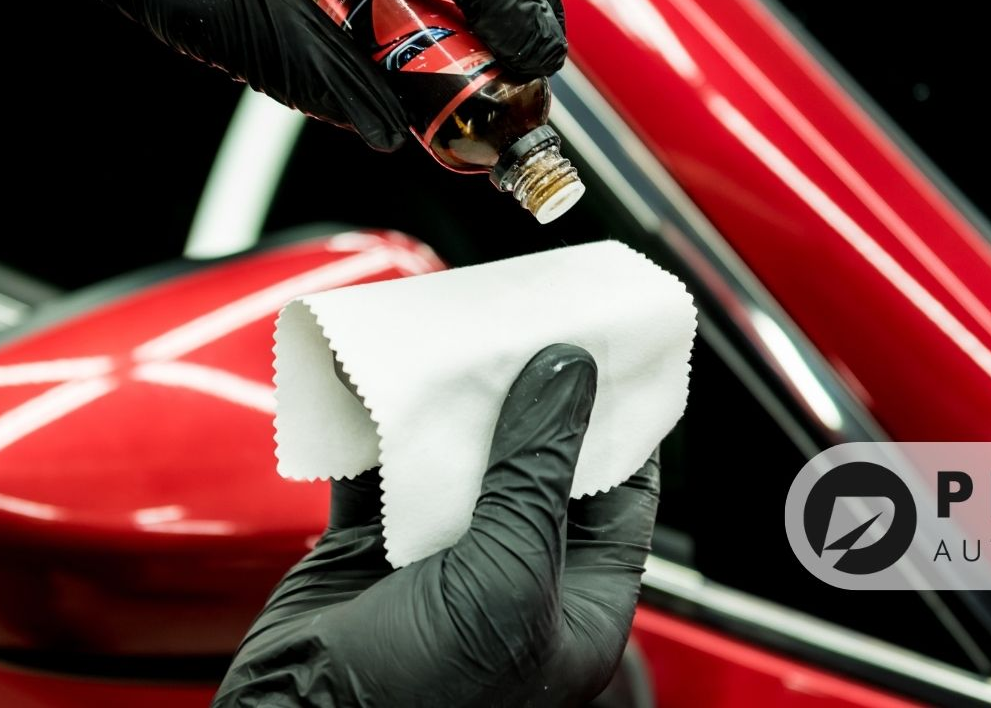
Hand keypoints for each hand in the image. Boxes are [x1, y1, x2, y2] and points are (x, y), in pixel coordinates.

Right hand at [216, 344, 658, 706]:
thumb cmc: (424, 700)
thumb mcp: (509, 576)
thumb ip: (537, 473)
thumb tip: (569, 375)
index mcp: (576, 604)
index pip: (620, 494)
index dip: (620, 421)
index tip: (615, 352)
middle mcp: (514, 579)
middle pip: (535, 464)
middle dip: (528, 394)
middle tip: (529, 322)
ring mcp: (440, 564)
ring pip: (458, 459)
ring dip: (453, 402)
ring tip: (460, 336)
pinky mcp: (370, 552)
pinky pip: (382, 471)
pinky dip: (378, 425)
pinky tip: (382, 379)